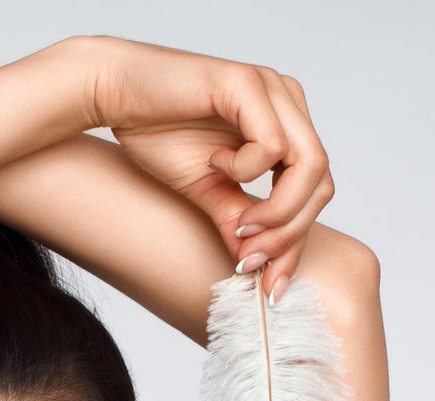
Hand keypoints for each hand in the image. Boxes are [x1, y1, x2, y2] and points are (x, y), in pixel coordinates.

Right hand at [86, 36, 333, 300]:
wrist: (112, 91)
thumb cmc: (156, 130)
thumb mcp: (206, 190)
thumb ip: (238, 221)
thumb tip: (261, 269)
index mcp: (286, 124)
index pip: (316, 190)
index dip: (297, 240)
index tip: (269, 282)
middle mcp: (288, 101)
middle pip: (322, 182)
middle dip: (289, 233)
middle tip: (250, 258)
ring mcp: (272, 88)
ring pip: (310, 165)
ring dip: (276, 210)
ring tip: (238, 222)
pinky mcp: (247, 83)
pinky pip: (271, 145)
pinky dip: (245, 169)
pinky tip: (214, 162)